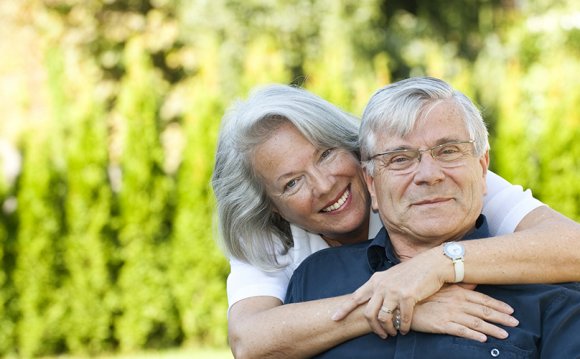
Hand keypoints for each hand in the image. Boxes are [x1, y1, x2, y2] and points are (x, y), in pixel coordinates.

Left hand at [332, 247, 449, 335]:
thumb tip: (373, 301)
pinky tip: (406, 329)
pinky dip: (404, 327)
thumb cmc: (412, 272)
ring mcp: (394, 290)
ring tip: (394, 333)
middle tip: (381, 335)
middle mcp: (381, 285)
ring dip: (388, 329)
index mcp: (375, 280)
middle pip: (368, 313)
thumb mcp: (391, 277)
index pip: (355, 296)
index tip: (334, 318)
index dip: (344, 309)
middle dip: (373, 328)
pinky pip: (402, 318)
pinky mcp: (407, 296)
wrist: (431, 264)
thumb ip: (380, 287)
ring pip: (383, 318)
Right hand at [411, 284, 517, 341]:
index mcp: (458, 292)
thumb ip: (459, 287)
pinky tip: (483, 340)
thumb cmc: (422, 295)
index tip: (511, 311)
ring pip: (476, 323)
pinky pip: (460, 331)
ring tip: (505, 335)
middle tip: (515, 323)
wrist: (403, 302)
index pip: (483, 298)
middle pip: (483, 311)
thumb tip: (473, 284)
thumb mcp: (441, 288)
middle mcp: (456, 302)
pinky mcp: (441, 325)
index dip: (498, 305)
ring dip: (492, 329)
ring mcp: (449, 313)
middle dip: (501, 318)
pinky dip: (473, 335)